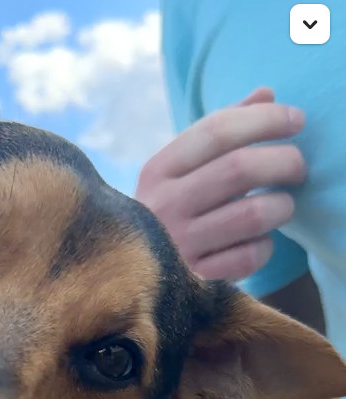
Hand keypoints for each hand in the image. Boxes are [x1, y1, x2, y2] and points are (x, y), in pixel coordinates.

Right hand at [135, 88, 306, 280]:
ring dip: (282, 206)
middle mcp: (163, 207)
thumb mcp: (177, 170)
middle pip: (240, 169)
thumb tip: (267, 95)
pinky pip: (249, 257)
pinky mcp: (194, 281)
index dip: (266, 120)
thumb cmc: (165, 211)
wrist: (123, 274)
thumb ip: (219, 131)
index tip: (296, 120)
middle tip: (297, 167)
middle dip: (285, 161)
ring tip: (282, 206)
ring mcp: (178, 246)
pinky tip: (258, 241)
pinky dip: (265, 246)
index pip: (218, 130)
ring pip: (253, 214)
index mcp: (157, 171)